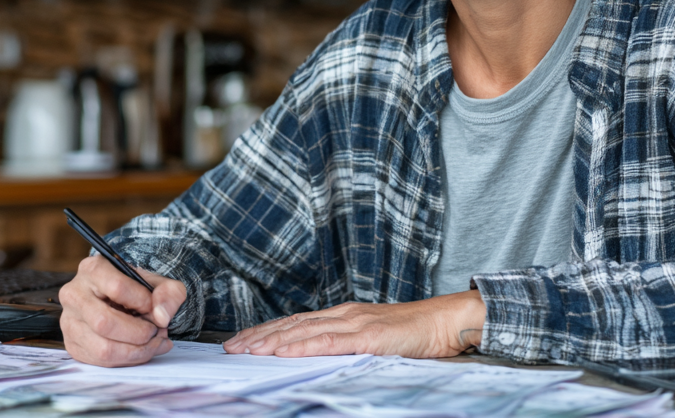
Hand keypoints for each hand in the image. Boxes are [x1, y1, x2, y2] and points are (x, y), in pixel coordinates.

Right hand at [58, 254, 186, 366]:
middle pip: (105, 322)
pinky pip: (101, 361)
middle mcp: (74, 294)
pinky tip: (142, 350)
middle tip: (157, 331)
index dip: (143, 302)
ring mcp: (69, 321)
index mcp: (93, 269)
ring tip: (154, 343)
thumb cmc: (137, 290)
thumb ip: (169, 293)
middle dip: (139, 333)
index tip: (154, 307)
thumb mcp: (159, 283)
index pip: (117, 287)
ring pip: (102, 348)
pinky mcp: (73, 344)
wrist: (122, 301)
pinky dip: (128, 360)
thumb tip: (161, 317)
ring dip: (136, 351)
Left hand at [223, 290, 485, 358]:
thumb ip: (345, 346)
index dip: (266, 331)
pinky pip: (329, 342)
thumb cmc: (412, 335)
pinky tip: (284, 352)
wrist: (444, 322)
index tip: (240, 340)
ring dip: (272, 341)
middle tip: (230, 348)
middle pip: (292, 325)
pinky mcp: (368, 336)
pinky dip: (303, 347)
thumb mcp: (372, 340)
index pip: (295, 323)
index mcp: (342, 316)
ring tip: (248, 350)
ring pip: (304, 332)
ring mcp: (355, 323)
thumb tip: (316, 360)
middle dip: (259, 336)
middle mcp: (343, 315)